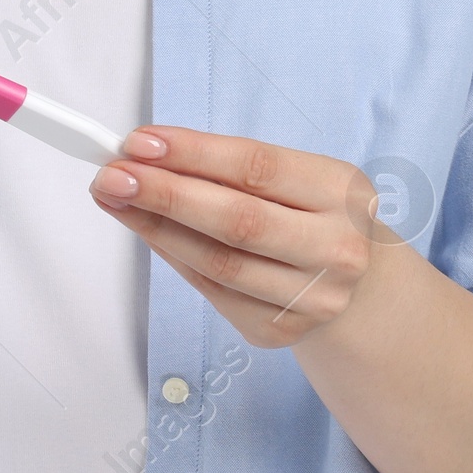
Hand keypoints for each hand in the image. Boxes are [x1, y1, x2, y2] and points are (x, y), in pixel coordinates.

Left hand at [90, 124, 472, 472]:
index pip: (258, 166)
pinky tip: (147, 231)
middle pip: (237, 220)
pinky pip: (213, 290)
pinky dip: (174, 257)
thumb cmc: (312, 214)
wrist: (360, 288)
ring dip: (156, 228)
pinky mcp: (279, 331)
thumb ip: (230, 165)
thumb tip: (144, 152)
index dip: (193, 153)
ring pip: (217, 262)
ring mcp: (311, 297)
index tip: (139, 141)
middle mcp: (336, 247)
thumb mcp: (296, 178)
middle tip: (111, 175)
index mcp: (341, 191)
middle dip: (165, 194)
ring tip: (116, 199)